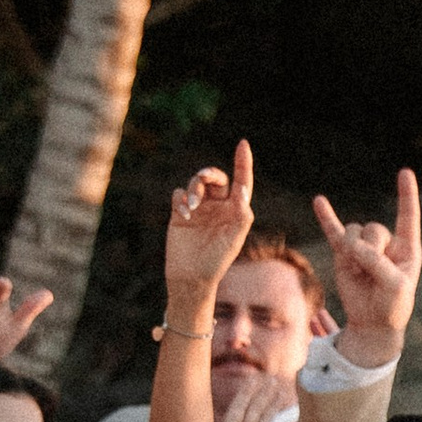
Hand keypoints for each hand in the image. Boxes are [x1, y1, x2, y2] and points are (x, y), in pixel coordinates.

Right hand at [164, 144, 256, 312]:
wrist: (191, 277)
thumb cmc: (217, 260)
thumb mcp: (235, 238)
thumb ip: (242, 213)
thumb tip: (243, 190)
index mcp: (234, 210)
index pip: (241, 182)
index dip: (243, 163)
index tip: (243, 144)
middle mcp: (217, 207)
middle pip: (215, 178)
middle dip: (210, 174)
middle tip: (205, 178)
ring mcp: (199, 209)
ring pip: (196, 183)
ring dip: (195, 188)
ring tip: (193, 205)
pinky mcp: (180, 212)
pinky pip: (179, 193)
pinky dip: (181, 198)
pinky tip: (185, 212)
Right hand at [313, 168, 421, 354]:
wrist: (373, 323)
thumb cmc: (393, 305)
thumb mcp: (395, 286)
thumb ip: (378, 263)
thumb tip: (352, 246)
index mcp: (407, 248)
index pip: (407, 216)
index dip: (406, 195)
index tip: (404, 173)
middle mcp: (386, 243)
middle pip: (375, 229)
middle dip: (372, 250)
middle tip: (373, 271)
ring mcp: (364, 247)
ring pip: (355, 232)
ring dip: (354, 252)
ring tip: (359, 271)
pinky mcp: (344, 254)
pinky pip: (334, 231)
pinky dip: (327, 217)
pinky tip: (319, 201)